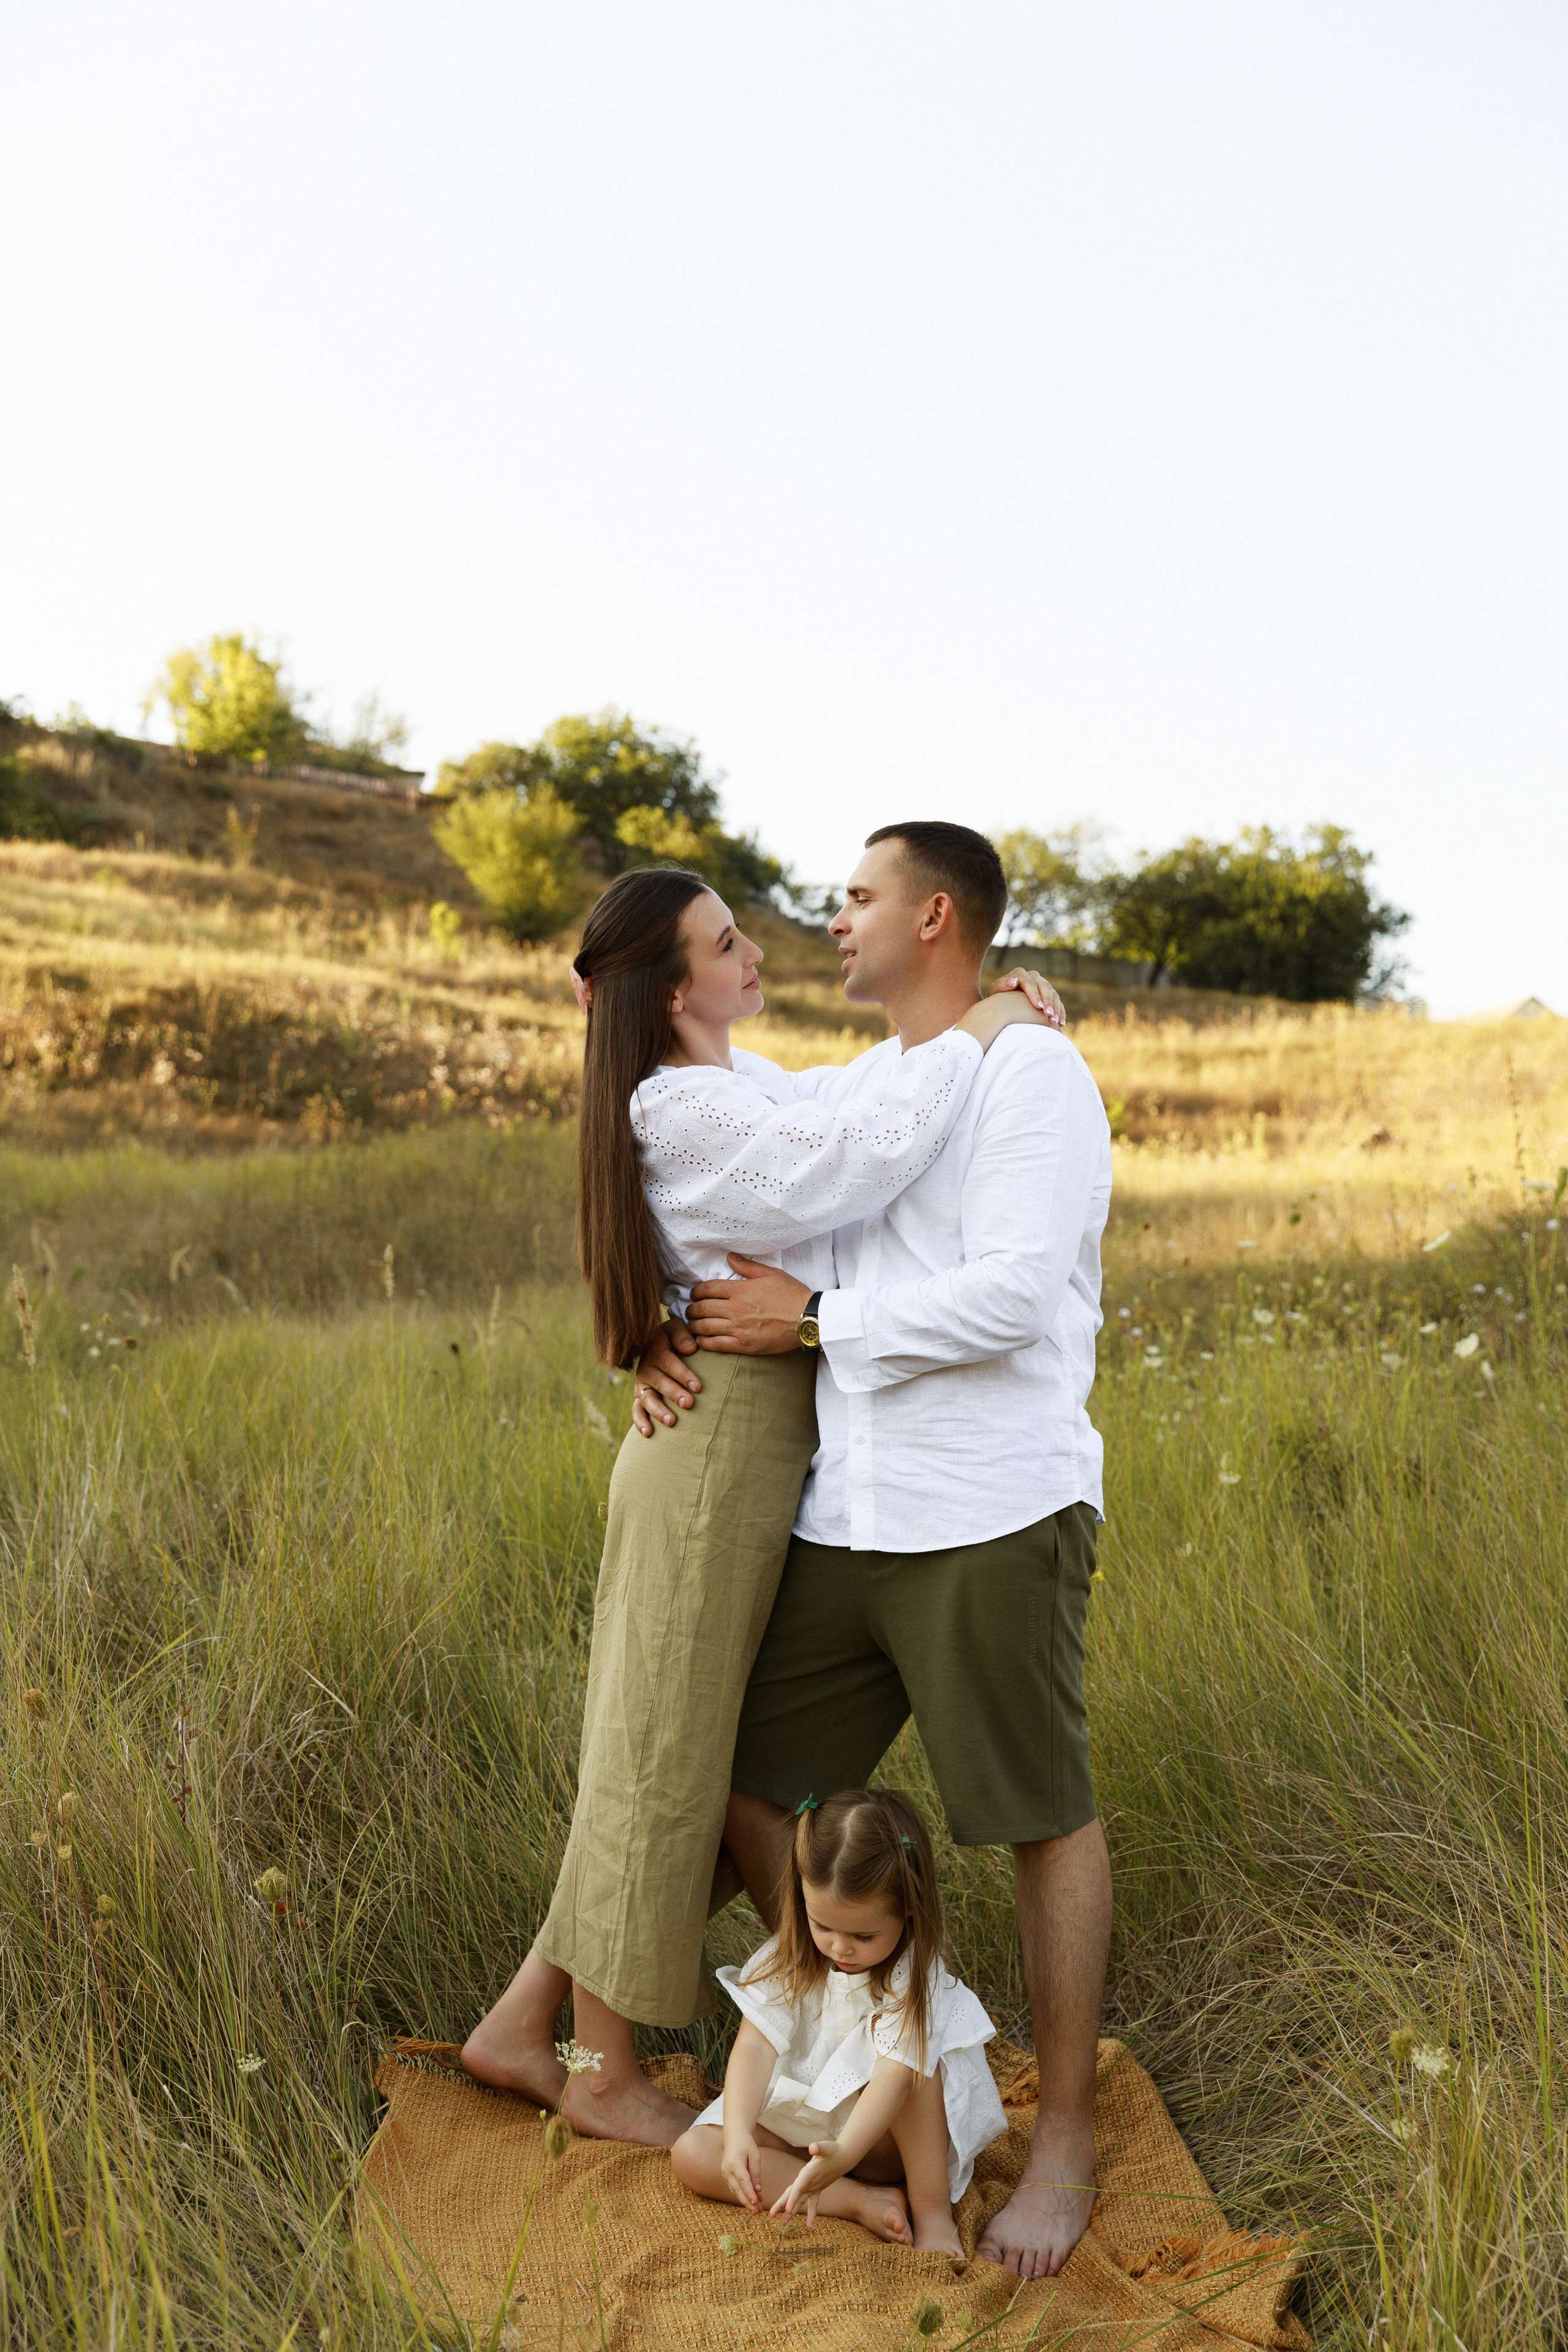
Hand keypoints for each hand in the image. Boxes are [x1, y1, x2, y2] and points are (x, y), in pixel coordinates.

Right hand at [631, 1321, 702, 1436]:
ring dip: (658, 1410)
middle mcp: (646, 1368)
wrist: (653, 1342)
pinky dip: (640, 1421)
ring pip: (647, 1398)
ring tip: (671, 1421)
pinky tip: (648, 1433)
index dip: (683, 1375)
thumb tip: (691, 1348)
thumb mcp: (675, 1328)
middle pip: (660, 1382)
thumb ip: (682, 1334)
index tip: (698, 1387)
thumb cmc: (672, 1337)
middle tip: (688, 1404)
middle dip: (674, 1393)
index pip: (669, 1363)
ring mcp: (642, 1384)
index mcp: (656, 1351)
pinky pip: (636, 1410)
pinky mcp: (639, 1396)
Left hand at [687, 1258, 812, 1354]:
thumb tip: (729, 1257)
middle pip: (701, 1308)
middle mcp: (735, 1309)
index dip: (696, 1291)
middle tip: (691, 1310)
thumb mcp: (771, 1274)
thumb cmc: (792, 1295)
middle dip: (691, 1309)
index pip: (707, 1289)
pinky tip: (702, 1340)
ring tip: (693, 1325)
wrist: (808, 1319)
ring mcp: (738, 1328)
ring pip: (704, 1327)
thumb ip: (747, 1266)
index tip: (694, 1294)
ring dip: (694, 1326)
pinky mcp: (744, 1345)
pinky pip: (715, 1345)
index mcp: (740, 1290)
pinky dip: (704, 1342)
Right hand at [722, 2131, 765, 2213]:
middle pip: (737, 2190)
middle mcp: (726, 2170)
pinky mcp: (726, 2176)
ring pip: (735, 2191)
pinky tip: (751, 2201)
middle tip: (757, 2212)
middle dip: (747, 2202)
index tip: (756, 2203)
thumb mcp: (755, 2156)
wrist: (734, 2136)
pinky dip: (742, 2195)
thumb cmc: (746, 2144)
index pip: (743, 2181)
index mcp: (734, 2163)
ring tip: (757, 2210)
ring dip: (745, 2201)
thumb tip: (758, 2190)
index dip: (749, 2193)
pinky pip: (734, 2188)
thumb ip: (755, 2173)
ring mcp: (725, 2174)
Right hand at [771, 2139, 845, 2226]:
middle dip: (781, 2205)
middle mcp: (805, 2180)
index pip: (796, 2188)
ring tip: (783, 2224)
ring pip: (798, 2201)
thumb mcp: (827, 2148)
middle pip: (790, 2194)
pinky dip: (810, 2215)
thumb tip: (813, 2147)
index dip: (792, 2199)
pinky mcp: (816, 2190)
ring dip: (790, 2212)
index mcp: (805, 2173)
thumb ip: (820, 2148)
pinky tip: (809, 2227)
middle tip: (771, 2215)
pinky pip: (812, 2204)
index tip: (787, 2210)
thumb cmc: (833, 2150)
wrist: (840, 2154)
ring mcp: (810, 2186)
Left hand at [990, 967, 1066, 1027]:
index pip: (1030, 982)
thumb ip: (1001, 985)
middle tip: (1048, 1014)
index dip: (1035, 994)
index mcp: (1020, 974)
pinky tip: (1061, 1023)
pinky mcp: (1049, 995)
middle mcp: (1033, 976)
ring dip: (1056, 1007)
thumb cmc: (996, 999)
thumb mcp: (994, 993)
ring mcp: (1042, 985)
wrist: (1001, 1005)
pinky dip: (1060, 1012)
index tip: (1038, 1006)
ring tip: (1055, 1021)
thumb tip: (1014, 982)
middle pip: (1044, 986)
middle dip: (1048, 1001)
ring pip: (1053, 994)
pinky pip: (1058, 1002)